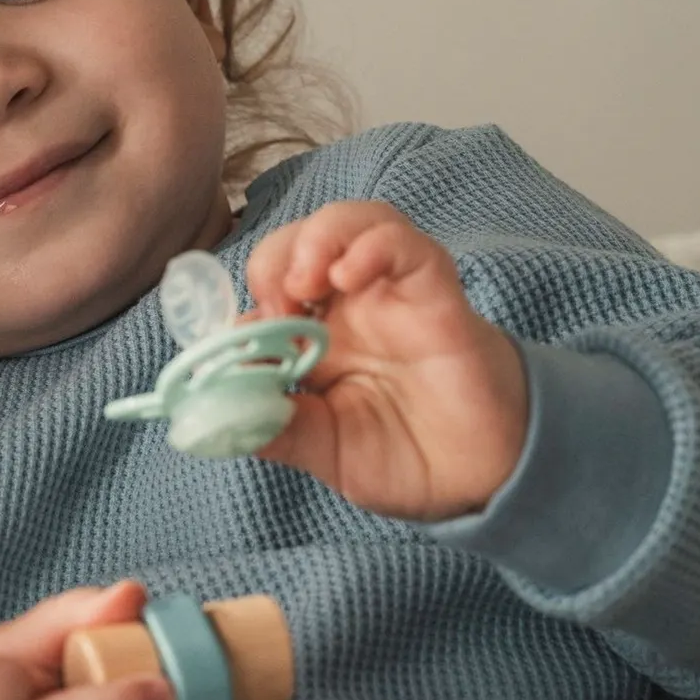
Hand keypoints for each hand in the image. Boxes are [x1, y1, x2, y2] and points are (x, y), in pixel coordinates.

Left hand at [243, 201, 528, 520]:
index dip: (236, 307)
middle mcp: (347, 307)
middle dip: (271, 261)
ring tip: (303, 282)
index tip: (227, 348)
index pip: (261, 293)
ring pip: (349, 223)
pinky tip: (349, 274)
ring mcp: (390, 293)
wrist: (485, 476)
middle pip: (296, 242)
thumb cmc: (408, 457)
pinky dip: (372, 244)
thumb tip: (214, 411)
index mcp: (312, 339)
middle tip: (274, 309)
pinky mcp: (434, 290)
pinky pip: (405, 243)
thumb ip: (276, 430)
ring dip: (314, 238)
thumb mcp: (326, 452)